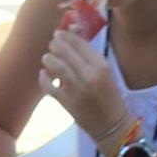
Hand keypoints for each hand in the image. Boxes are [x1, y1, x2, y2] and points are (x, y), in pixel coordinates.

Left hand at [40, 25, 132, 142]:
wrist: (112, 124)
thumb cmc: (109, 95)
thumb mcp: (104, 72)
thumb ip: (88, 55)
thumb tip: (71, 31)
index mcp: (101, 66)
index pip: (79, 44)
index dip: (66, 36)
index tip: (59, 34)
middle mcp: (90, 75)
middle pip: (65, 52)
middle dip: (55, 45)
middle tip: (52, 45)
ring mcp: (78, 90)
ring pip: (56, 67)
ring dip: (48, 59)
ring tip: (47, 58)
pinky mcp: (69, 103)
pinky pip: (50, 87)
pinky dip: (43, 78)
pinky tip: (43, 74)